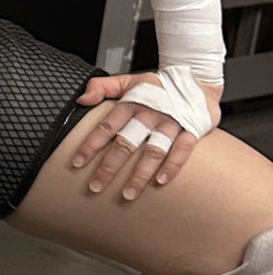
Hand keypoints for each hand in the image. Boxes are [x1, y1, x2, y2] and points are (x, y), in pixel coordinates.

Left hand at [72, 71, 220, 198]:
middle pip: (126, 143)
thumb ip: (101, 86)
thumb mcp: (128, 80)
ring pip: (153, 151)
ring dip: (140, 174)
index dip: (91, 145)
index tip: (77, 163)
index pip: (107, 126)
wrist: (197, 80)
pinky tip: (160, 182)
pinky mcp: (192, 129)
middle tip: (95, 186)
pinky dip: (172, 166)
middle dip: (109, 167)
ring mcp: (172, 122)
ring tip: (127, 194)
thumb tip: (81, 100)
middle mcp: (150, 114)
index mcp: (132, 103)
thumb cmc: (157, 86)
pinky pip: (182, 150)